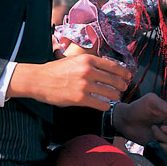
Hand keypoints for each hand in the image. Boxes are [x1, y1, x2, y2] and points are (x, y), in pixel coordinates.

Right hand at [7, 55, 130, 110]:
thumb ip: (87, 63)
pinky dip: (105, 105)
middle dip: (122, 85)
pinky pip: (100, 103)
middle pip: (114, 79)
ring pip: (109, 92)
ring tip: (115, 97)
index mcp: (87, 59)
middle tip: (124, 88)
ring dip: (115, 96)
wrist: (38, 80)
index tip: (128, 76)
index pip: (112, 65)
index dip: (123, 72)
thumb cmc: (54, 70)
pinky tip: (104, 105)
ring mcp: (85, 85)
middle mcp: (88, 70)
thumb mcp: (72, 60)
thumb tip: (103, 68)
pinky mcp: (80, 98)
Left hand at [113, 93, 166, 153]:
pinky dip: (166, 155)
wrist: (125, 120)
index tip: (163, 127)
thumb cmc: (138, 107)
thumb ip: (161, 105)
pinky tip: (157, 148)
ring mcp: (165, 138)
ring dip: (165, 146)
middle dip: (166, 136)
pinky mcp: (159, 146)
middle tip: (153, 129)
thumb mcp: (150, 100)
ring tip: (153, 139)